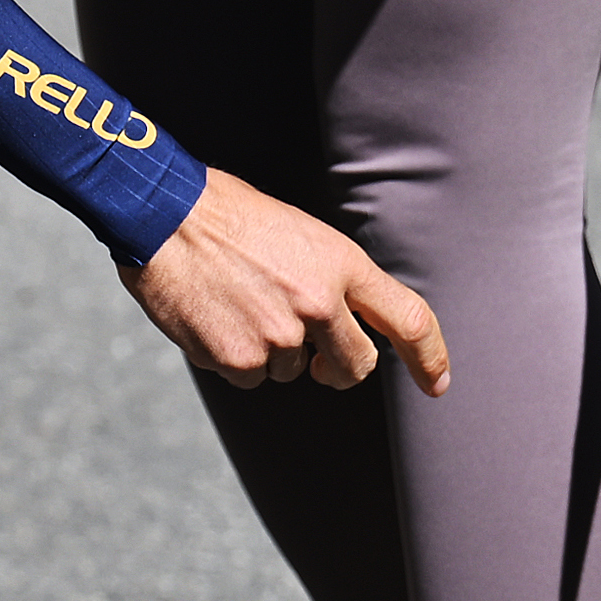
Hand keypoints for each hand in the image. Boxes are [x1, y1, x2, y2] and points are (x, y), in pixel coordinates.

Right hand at [126, 170, 451, 394]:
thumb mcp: (303, 235)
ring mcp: (279, 336)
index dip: (430, 358)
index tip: (436, 383)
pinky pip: (250, 377)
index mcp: (342, 264)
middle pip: (355, 366)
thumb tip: (345, 329)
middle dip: (338, 367)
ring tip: (239, 301)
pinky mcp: (237, 359)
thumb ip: (332, 281)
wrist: (165, 217)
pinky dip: (235, 357)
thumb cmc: (231, 218)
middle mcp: (319, 304)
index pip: (409, 319)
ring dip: (272, 350)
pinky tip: (215, 317)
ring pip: (292, 370)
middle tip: (316, 356)